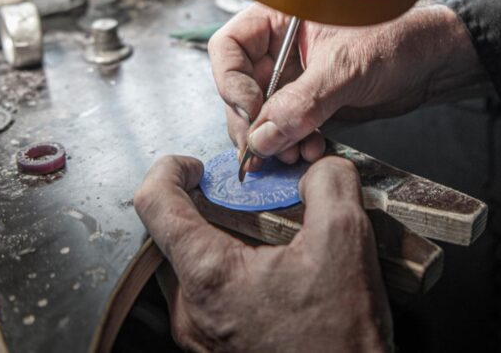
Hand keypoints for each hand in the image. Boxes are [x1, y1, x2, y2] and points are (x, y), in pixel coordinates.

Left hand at [134, 154, 391, 352]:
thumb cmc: (341, 339)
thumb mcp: (346, 239)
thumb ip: (328, 183)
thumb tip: (317, 166)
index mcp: (209, 275)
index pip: (154, 204)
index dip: (170, 170)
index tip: (198, 165)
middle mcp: (192, 309)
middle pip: (174, 234)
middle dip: (209, 205)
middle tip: (250, 198)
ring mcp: (201, 335)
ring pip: (192, 266)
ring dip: (223, 239)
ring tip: (269, 234)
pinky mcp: (217, 350)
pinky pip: (208, 295)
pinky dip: (232, 270)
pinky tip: (275, 271)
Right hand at [209, 3, 482, 168]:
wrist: (435, 60)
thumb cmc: (399, 37)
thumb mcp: (346, 66)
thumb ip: (302, 102)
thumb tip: (263, 137)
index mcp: (280, 17)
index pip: (229, 48)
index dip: (231, 82)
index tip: (250, 112)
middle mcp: (281, 47)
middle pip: (239, 87)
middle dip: (251, 122)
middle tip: (263, 150)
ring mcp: (295, 76)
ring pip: (262, 113)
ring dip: (273, 139)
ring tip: (295, 154)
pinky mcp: (312, 102)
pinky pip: (288, 127)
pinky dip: (294, 143)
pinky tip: (312, 150)